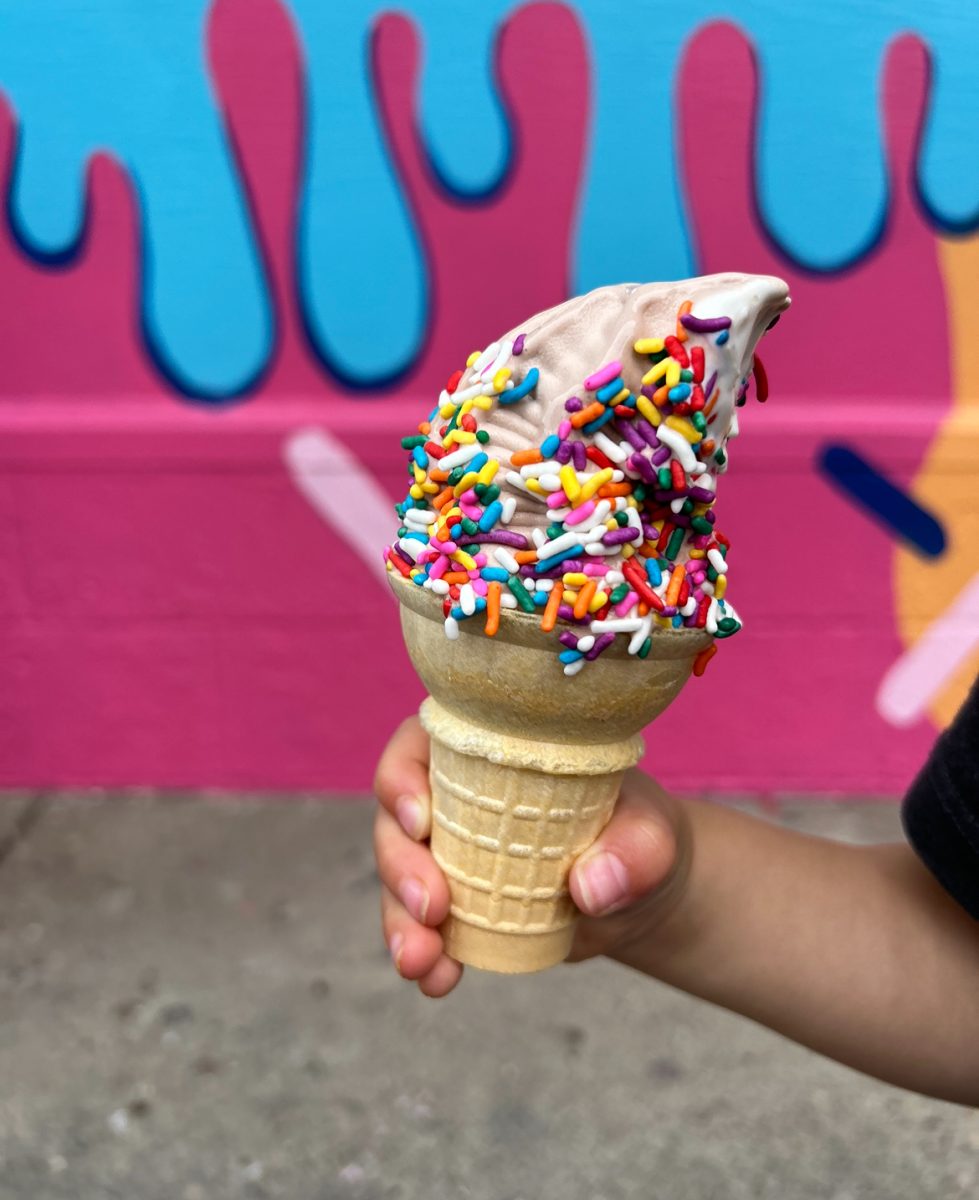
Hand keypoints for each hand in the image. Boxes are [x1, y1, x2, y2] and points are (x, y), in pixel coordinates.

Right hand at [373, 717, 691, 996]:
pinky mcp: (454, 904)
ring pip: (398, 878)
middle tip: (432, 908)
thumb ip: (635, 850)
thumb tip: (591, 886)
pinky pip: (420, 927)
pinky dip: (424, 955)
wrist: (642, 895)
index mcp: (489, 751)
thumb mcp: (652, 835)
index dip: (402, 776)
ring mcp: (448, 853)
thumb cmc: (642, 836)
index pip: (420, 744)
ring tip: (423, 963)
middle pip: (397, 818)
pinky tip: (440, 980)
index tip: (420, 819)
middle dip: (399, 864)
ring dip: (399, 922)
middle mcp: (455, 796)